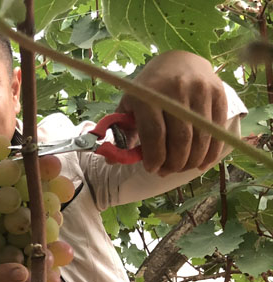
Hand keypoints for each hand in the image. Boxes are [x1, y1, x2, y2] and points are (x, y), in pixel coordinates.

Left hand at [115, 50, 226, 175]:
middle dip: (174, 162)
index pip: (154, 133)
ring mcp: (200, 90)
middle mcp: (175, 91)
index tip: (152, 169)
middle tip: (168, 171)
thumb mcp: (130, 105)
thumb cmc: (149, 89)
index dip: (155, 157)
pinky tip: (202, 162)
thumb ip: (122, 132)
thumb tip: (111, 160)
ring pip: (201, 136)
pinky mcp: (218, 93)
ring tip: (183, 168)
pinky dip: (211, 151)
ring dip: (192, 160)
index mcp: (148, 95)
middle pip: (180, 138)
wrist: (178, 60)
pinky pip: (217, 129)